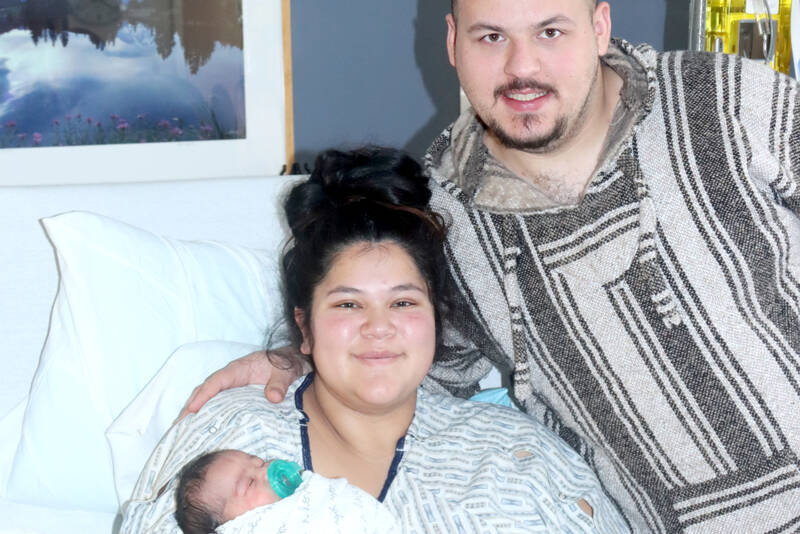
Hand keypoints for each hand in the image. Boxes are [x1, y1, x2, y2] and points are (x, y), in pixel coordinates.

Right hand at [177, 346, 305, 420]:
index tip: (192, 409)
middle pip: (205, 391)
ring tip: (181, 433)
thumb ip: (279, 383)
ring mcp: (231, 387)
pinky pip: (217, 405)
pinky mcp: (235, 396)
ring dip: (194, 414)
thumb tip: (272, 397)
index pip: (217, 381)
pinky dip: (206, 415)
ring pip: (208, 398)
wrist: (292, 362)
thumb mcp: (285, 372)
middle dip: (190, 408)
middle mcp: (230, 378)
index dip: (203, 395)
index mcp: (239, 369)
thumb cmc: (286, 364)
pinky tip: (201, 431)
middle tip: (177, 428)